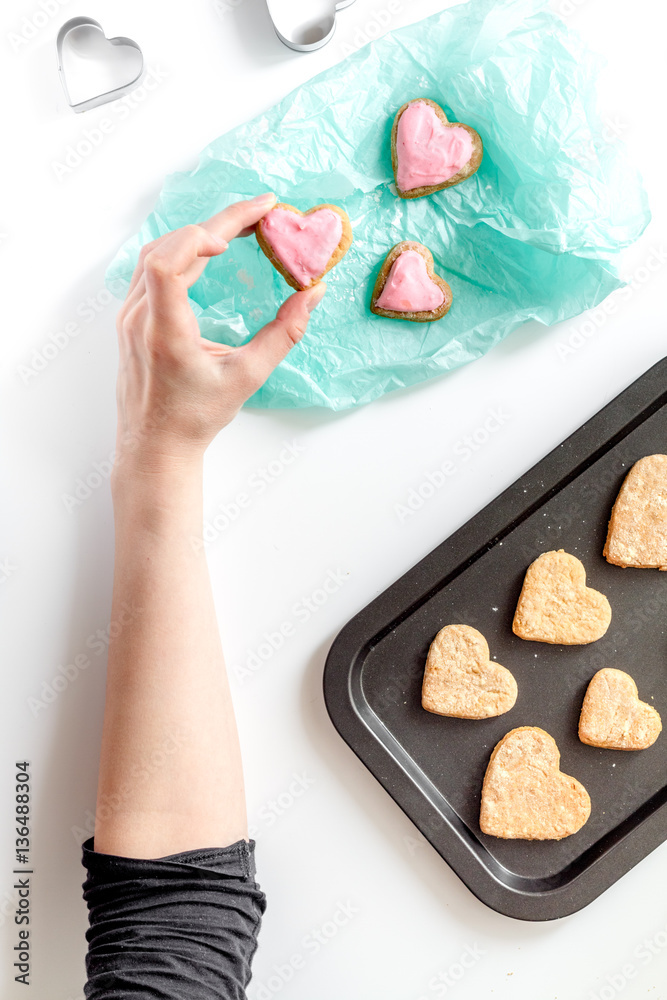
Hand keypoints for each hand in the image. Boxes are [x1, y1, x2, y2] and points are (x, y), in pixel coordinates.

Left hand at [114, 193, 324, 469]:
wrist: (155, 445)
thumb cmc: (195, 417)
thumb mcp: (248, 378)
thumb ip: (284, 334)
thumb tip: (313, 293)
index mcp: (164, 332)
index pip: (167, 262)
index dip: (198, 238)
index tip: (236, 237)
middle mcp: (139, 317)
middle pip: (168, 247)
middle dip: (216, 225)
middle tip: (260, 213)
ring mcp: (129, 315)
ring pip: (156, 252)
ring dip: (197, 235)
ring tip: (239, 228)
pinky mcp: (129, 317)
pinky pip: (150, 267)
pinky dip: (181, 250)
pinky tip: (207, 250)